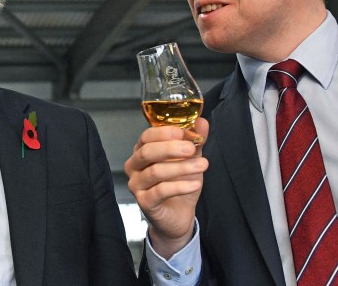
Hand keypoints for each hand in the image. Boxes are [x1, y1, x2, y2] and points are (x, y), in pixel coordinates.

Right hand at [124, 117, 208, 258]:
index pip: (147, 136)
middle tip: (191, 148)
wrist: (178, 216)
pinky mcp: (144, 202)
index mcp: (142, 151)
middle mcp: (135, 166)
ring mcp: (137, 185)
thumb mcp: (190, 160)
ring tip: (203, 165)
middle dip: (171, 148)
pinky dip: (180, 186)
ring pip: (155, 172)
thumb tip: (202, 121)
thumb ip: (194, 141)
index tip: (185, 132)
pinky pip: (160, 191)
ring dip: (181, 168)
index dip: (165, 133)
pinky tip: (195, 184)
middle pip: (147, 152)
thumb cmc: (179, 184)